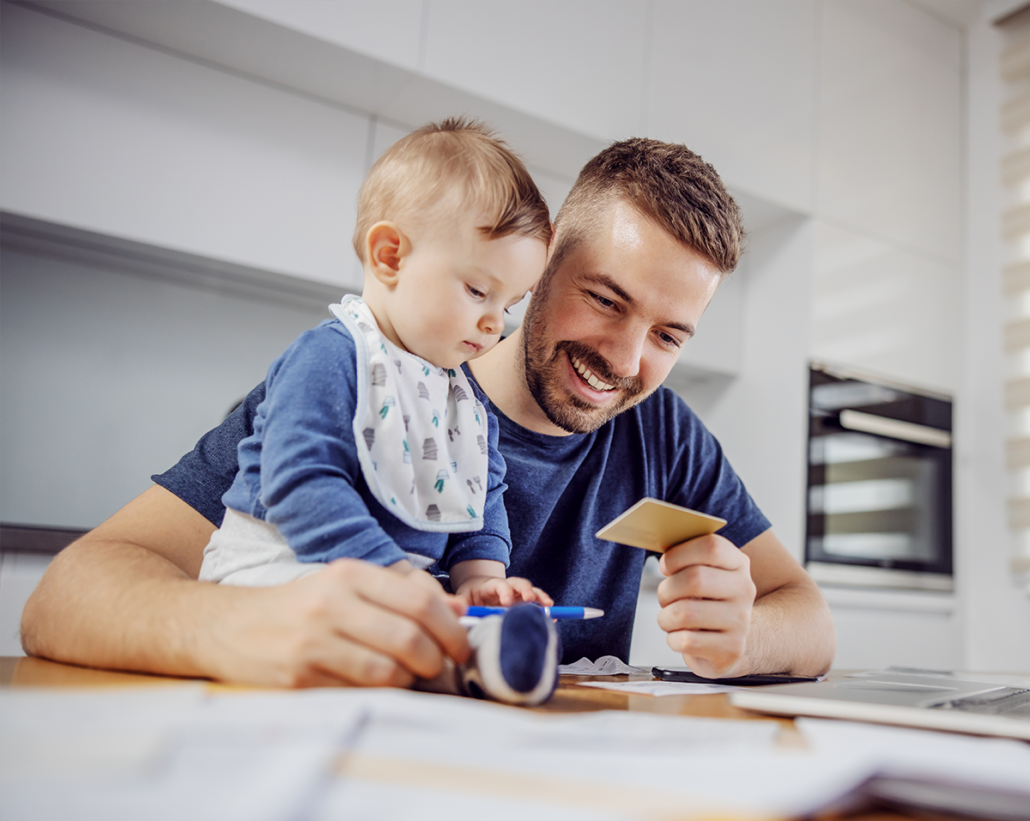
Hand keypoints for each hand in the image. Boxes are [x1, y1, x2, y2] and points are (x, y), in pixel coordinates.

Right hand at [205, 558, 469, 687]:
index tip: (460, 646)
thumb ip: (403, 592)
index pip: (420, 601)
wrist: (231, 627)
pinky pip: (359, 694)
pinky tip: (376, 686)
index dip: (451, 628)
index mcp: (349, 575)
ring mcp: (313, 643)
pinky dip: (379, 695)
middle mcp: (331, 604)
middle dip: (436, 660)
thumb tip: (458, 610)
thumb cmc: (302, 606)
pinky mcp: (299, 679)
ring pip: (387, 672)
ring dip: (408, 681)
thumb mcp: (348, 584)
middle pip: (409, 638)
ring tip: (407, 677)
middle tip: (439, 667)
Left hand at [455, 575, 553, 606]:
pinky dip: (543, 608)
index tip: (506, 602)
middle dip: (525, 590)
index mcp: (490, 585)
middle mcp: (507, 587)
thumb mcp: (462, 597)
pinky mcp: (522, 602)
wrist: (477, 590)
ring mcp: (517, 594)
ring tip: (548, 606)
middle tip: (529, 600)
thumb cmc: (470, 596)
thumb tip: (455, 609)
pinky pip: (535, 603)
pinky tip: (552, 617)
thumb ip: (459, 603)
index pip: (499, 584)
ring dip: (539, 597)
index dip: (504, 591)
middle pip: (519, 583)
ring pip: (530, 591)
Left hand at [656, 534, 756, 678]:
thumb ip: (688, 559)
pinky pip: (686, 641)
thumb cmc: (709, 602)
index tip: (666, 565)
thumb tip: (664, 557)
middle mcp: (744, 590)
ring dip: (666, 617)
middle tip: (665, 597)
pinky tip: (681, 636)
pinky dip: (673, 639)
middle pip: (695, 579)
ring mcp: (741, 621)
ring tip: (671, 618)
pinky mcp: (732, 649)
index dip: (680, 554)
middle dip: (667, 589)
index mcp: (738, 564)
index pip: (711, 547)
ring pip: (685, 613)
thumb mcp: (706, 574)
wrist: (734, 640)